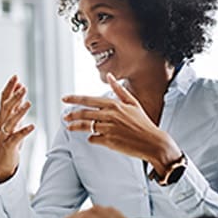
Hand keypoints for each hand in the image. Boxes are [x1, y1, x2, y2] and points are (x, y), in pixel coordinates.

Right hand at [0, 75, 35, 181]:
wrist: (2, 161)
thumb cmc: (9, 139)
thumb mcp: (13, 120)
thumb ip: (16, 105)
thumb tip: (21, 88)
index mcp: (3, 117)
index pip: (4, 99)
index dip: (9, 88)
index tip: (16, 76)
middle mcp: (2, 124)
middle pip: (6, 108)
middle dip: (14, 97)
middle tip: (23, 87)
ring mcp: (4, 134)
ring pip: (10, 121)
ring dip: (19, 112)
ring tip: (28, 103)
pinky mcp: (9, 145)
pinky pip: (16, 137)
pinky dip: (24, 131)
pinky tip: (32, 126)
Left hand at [61, 73, 182, 173]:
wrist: (153, 142)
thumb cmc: (143, 123)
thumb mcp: (133, 103)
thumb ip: (119, 90)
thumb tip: (110, 76)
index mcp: (115, 105)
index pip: (89, 100)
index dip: (74, 99)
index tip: (64, 99)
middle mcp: (110, 115)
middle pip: (84, 113)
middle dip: (71, 115)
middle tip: (65, 117)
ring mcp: (109, 128)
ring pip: (85, 126)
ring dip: (75, 127)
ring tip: (70, 127)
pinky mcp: (109, 141)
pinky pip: (93, 138)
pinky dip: (91, 138)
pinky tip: (93, 138)